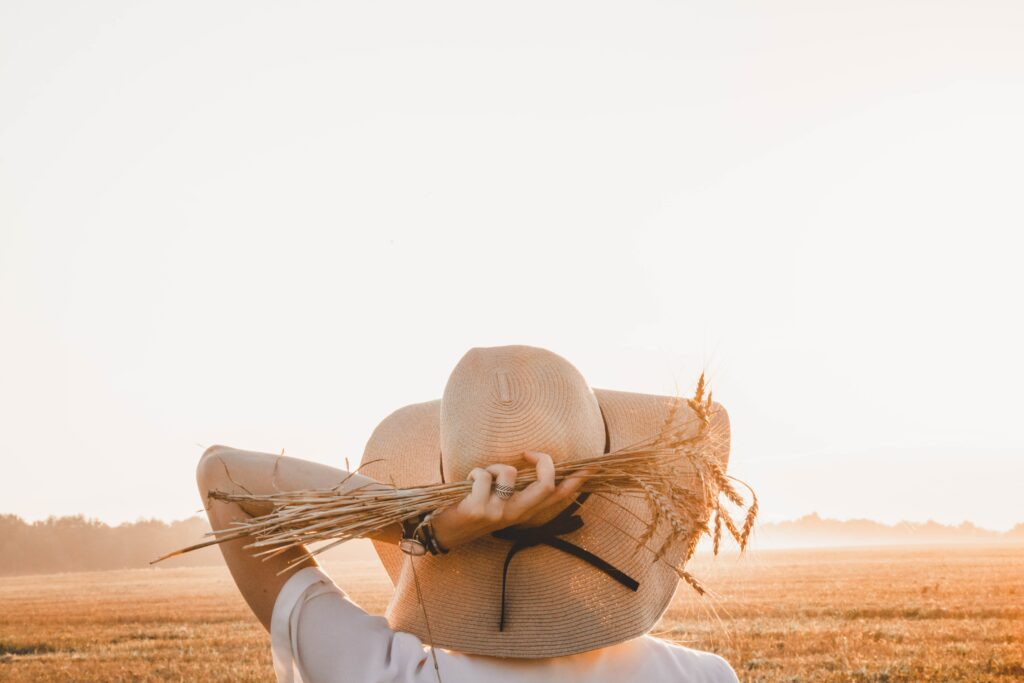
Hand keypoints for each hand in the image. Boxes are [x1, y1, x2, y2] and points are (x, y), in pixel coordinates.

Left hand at [430, 451, 589, 550]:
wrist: (442, 531)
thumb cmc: (472, 508)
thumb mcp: (500, 503)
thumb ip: (517, 489)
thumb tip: (534, 465)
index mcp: (524, 512)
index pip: (556, 497)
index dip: (574, 483)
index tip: (587, 469)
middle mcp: (516, 515)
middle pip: (546, 485)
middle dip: (544, 461)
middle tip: (529, 452)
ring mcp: (498, 514)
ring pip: (508, 473)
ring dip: (493, 467)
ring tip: (481, 478)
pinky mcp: (478, 510)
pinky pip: (483, 476)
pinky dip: (474, 472)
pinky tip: (467, 483)